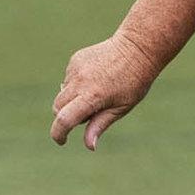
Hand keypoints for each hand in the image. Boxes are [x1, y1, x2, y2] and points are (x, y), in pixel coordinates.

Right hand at [51, 33, 158, 150]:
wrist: (137, 48)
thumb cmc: (135, 82)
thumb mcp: (121, 107)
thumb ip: (100, 125)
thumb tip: (89, 146)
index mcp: (92, 96)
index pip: (64, 119)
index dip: (58, 134)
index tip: (61, 141)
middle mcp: (79, 82)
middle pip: (57, 107)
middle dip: (66, 116)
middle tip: (90, 114)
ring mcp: (75, 69)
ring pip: (62, 93)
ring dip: (73, 100)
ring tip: (99, 93)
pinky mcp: (74, 60)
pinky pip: (69, 79)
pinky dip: (77, 85)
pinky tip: (97, 79)